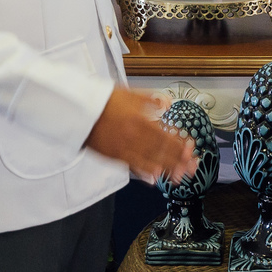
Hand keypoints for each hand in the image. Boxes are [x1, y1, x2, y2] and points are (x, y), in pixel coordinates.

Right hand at [84, 86, 198, 184]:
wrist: (79, 109)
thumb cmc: (103, 100)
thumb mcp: (131, 92)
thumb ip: (151, 99)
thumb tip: (167, 104)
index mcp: (141, 120)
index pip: (166, 136)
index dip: (180, 145)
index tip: (190, 150)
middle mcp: (135, 136)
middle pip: (162, 151)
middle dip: (179, 160)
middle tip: (192, 168)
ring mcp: (124, 148)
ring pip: (150, 161)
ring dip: (166, 169)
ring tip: (179, 177)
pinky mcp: (114, 155)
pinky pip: (133, 166)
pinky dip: (145, 172)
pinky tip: (154, 178)